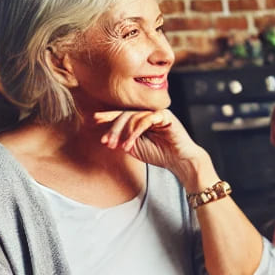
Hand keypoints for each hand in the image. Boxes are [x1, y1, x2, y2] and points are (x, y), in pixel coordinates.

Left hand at [93, 109, 208, 185]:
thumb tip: (106, 132)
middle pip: (125, 115)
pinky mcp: (164, 115)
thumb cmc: (159, 154)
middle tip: (106, 142)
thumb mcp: (134, 147)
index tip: (95, 126)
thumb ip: (122, 138)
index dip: (108, 119)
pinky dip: (135, 131)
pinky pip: (145, 119)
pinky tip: (129, 143)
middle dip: (113, 129)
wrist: (180, 161)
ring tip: (119, 146)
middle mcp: (148, 112)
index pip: (122, 115)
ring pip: (133, 116)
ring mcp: (156, 112)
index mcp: (141, 118)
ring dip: (123, 133)